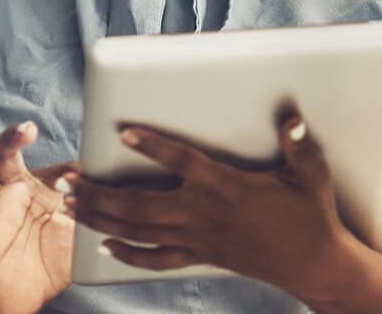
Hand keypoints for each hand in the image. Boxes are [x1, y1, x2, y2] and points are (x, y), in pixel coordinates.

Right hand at [0, 122, 74, 313]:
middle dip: (12, 138)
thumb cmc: (56, 256)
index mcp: (36, 187)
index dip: (64, 169)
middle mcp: (10, 193)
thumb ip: (89, 207)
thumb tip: (99, 181)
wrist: (31, 294)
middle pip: (3, 156)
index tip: (81, 173)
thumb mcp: (80, 232)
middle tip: (25, 128)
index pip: (47, 166)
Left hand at [66, 112, 354, 302]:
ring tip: (69, 205)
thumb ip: (297, 144)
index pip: (181, 160)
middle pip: (139, 202)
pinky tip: (103, 246)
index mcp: (224, 185)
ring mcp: (198, 237)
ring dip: (100, 218)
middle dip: (98, 192)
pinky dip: (127, 254)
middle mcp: (203, 212)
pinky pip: (157, 258)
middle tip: (66, 180)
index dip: (152, 146)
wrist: (315, 265)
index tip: (123, 132)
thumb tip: (291, 117)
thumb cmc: (312, 214)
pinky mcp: (201, 256)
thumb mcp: (311, 173)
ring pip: (138, 230)